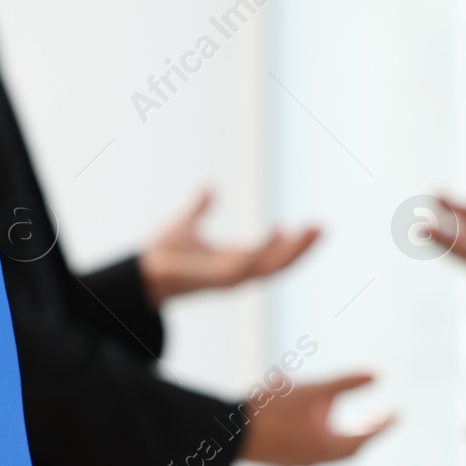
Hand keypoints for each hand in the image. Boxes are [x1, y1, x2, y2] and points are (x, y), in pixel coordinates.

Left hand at [139, 189, 319, 305]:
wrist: (142, 270)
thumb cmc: (163, 254)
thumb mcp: (187, 223)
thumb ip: (201, 207)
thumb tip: (210, 187)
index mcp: (236, 260)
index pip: (275, 256)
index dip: (295, 243)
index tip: (313, 225)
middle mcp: (239, 272)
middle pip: (281, 264)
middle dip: (304, 247)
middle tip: (323, 227)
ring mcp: (231, 277)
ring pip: (272, 266)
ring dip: (294, 249)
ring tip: (311, 229)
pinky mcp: (218, 278)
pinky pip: (248, 264)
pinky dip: (264, 248)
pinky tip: (278, 230)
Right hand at [239, 373, 393, 465]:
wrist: (228, 434)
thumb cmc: (271, 410)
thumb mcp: (312, 390)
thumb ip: (346, 383)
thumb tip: (378, 374)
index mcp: (328, 447)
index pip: (365, 437)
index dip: (382, 424)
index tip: (397, 414)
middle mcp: (316, 461)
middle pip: (348, 449)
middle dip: (363, 433)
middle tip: (377, 419)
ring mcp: (298, 464)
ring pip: (328, 451)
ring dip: (341, 436)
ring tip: (347, 420)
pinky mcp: (282, 461)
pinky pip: (310, 450)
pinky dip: (321, 438)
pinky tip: (312, 424)